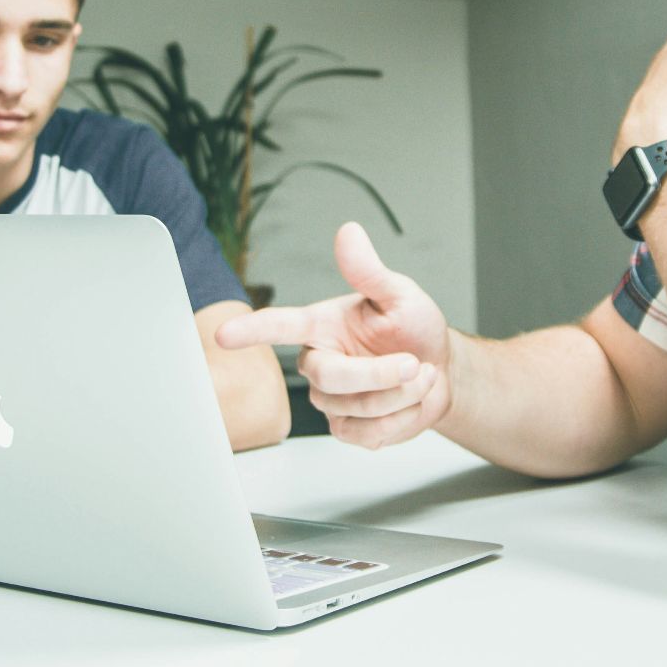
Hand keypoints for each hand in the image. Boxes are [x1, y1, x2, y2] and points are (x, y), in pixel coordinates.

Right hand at [216, 223, 450, 448]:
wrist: (442, 372)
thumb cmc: (414, 329)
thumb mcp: (400, 295)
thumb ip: (369, 271)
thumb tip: (348, 232)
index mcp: (322, 325)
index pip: (280, 326)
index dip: (252, 330)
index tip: (224, 335)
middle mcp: (320, 362)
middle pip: (330, 377)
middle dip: (380, 374)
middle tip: (414, 363)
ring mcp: (331, 400)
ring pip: (357, 408)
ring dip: (402, 394)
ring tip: (419, 374)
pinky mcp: (347, 429)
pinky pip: (368, 434)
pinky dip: (402, 419)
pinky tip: (409, 401)